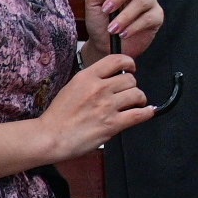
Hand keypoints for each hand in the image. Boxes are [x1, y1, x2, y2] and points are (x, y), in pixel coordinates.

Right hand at [37, 50, 155, 160]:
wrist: (51, 137)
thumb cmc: (58, 116)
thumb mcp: (71, 88)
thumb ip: (91, 81)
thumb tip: (111, 80)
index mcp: (87, 77)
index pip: (117, 60)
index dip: (129, 63)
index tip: (130, 68)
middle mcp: (98, 88)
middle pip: (130, 80)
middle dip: (131, 87)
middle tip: (127, 94)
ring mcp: (107, 106)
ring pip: (137, 95)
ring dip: (139, 100)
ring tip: (134, 105)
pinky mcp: (112, 124)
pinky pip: (139, 114)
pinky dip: (147, 112)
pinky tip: (147, 112)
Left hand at [83, 0, 163, 58]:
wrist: (105, 48)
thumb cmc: (99, 24)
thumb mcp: (93, 5)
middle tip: (107, 10)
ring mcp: (149, 1)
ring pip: (141, 2)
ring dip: (125, 16)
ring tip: (113, 29)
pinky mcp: (157, 17)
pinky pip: (148, 17)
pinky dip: (134, 26)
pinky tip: (124, 34)